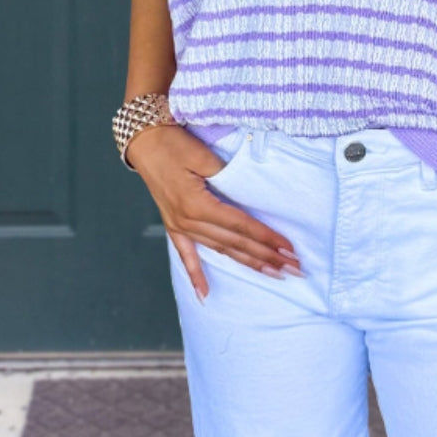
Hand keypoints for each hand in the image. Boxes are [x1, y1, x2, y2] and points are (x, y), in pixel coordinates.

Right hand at [126, 123, 302, 299]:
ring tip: (273, 274)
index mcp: (198, 205)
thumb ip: (228, 176)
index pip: (241, 226)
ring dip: (247, 263)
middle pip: (235, 243)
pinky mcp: (173, 225)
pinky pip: (186, 255)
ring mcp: (180, 226)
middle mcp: (189, 221)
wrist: (143, 142)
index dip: (266, 238)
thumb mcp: (203, 156)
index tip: (289, 249)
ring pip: (220, 250)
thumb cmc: (174, 144)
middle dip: (266, 256)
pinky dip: (196, 275)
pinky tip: (205, 294)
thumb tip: (251, 193)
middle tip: (293, 268)